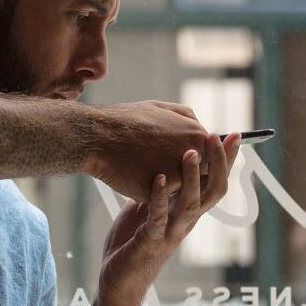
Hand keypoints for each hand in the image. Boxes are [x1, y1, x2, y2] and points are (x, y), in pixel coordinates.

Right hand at [83, 101, 217, 201]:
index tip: (171, 157)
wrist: (97, 136)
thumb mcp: (162, 108)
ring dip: (165, 183)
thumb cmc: (126, 120)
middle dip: (180, 173)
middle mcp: (193, 157)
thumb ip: (188, 118)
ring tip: (143, 166)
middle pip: (196, 175)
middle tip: (156, 164)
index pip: (208, 156)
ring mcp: (177, 177)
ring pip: (177, 189)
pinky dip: (147, 190)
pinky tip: (133, 175)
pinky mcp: (159, 193)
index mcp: (197, 136)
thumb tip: (200, 130)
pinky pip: (158, 198)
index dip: (190, 161)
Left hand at [91, 134, 240, 305]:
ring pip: (191, 203)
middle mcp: (186, 223)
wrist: (119, 283)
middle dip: (218, 164)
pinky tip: (158, 177)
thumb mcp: (147, 211)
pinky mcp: (151, 241)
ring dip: (191, 177)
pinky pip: (159, 217)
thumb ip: (160, 192)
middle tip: (217, 136)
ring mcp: (170, 233)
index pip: (214, 184)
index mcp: (187, 214)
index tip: (233, 135)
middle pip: (213, 191)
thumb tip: (162, 163)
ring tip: (190, 152)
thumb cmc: (132, 245)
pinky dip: (159, 196)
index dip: (226, 161)